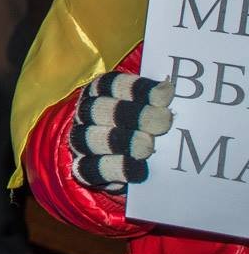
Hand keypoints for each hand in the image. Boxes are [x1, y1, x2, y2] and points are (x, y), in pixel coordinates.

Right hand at [70, 71, 173, 192]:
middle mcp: (86, 114)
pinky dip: (117, 169)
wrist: (129, 163)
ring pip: (88, 137)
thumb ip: (159, 102)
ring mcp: (81, 142)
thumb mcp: (152, 110)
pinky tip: (141, 170)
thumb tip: (171, 91)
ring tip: (149, 147)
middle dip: (133, 114)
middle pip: (99, 108)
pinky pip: (92, 169)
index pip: (111, 83)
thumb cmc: (146, 129)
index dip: (137, 88)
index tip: (165, 94)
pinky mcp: (83, 169)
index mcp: (100, 92)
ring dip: (121, 141)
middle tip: (164, 122)